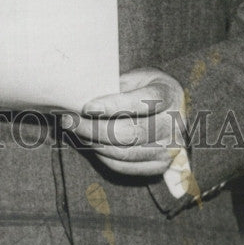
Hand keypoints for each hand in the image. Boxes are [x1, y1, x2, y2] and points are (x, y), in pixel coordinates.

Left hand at [72, 68, 186, 176]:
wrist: (173, 109)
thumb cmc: (147, 88)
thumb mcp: (137, 77)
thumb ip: (117, 86)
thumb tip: (82, 95)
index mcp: (169, 94)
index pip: (142, 103)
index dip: (113, 105)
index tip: (87, 106)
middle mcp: (173, 124)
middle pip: (130, 134)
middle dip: (94, 128)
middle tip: (70, 120)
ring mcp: (169, 149)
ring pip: (124, 153)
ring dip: (93, 143)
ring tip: (75, 131)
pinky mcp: (160, 166)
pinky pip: (125, 167)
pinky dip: (102, 156)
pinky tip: (89, 142)